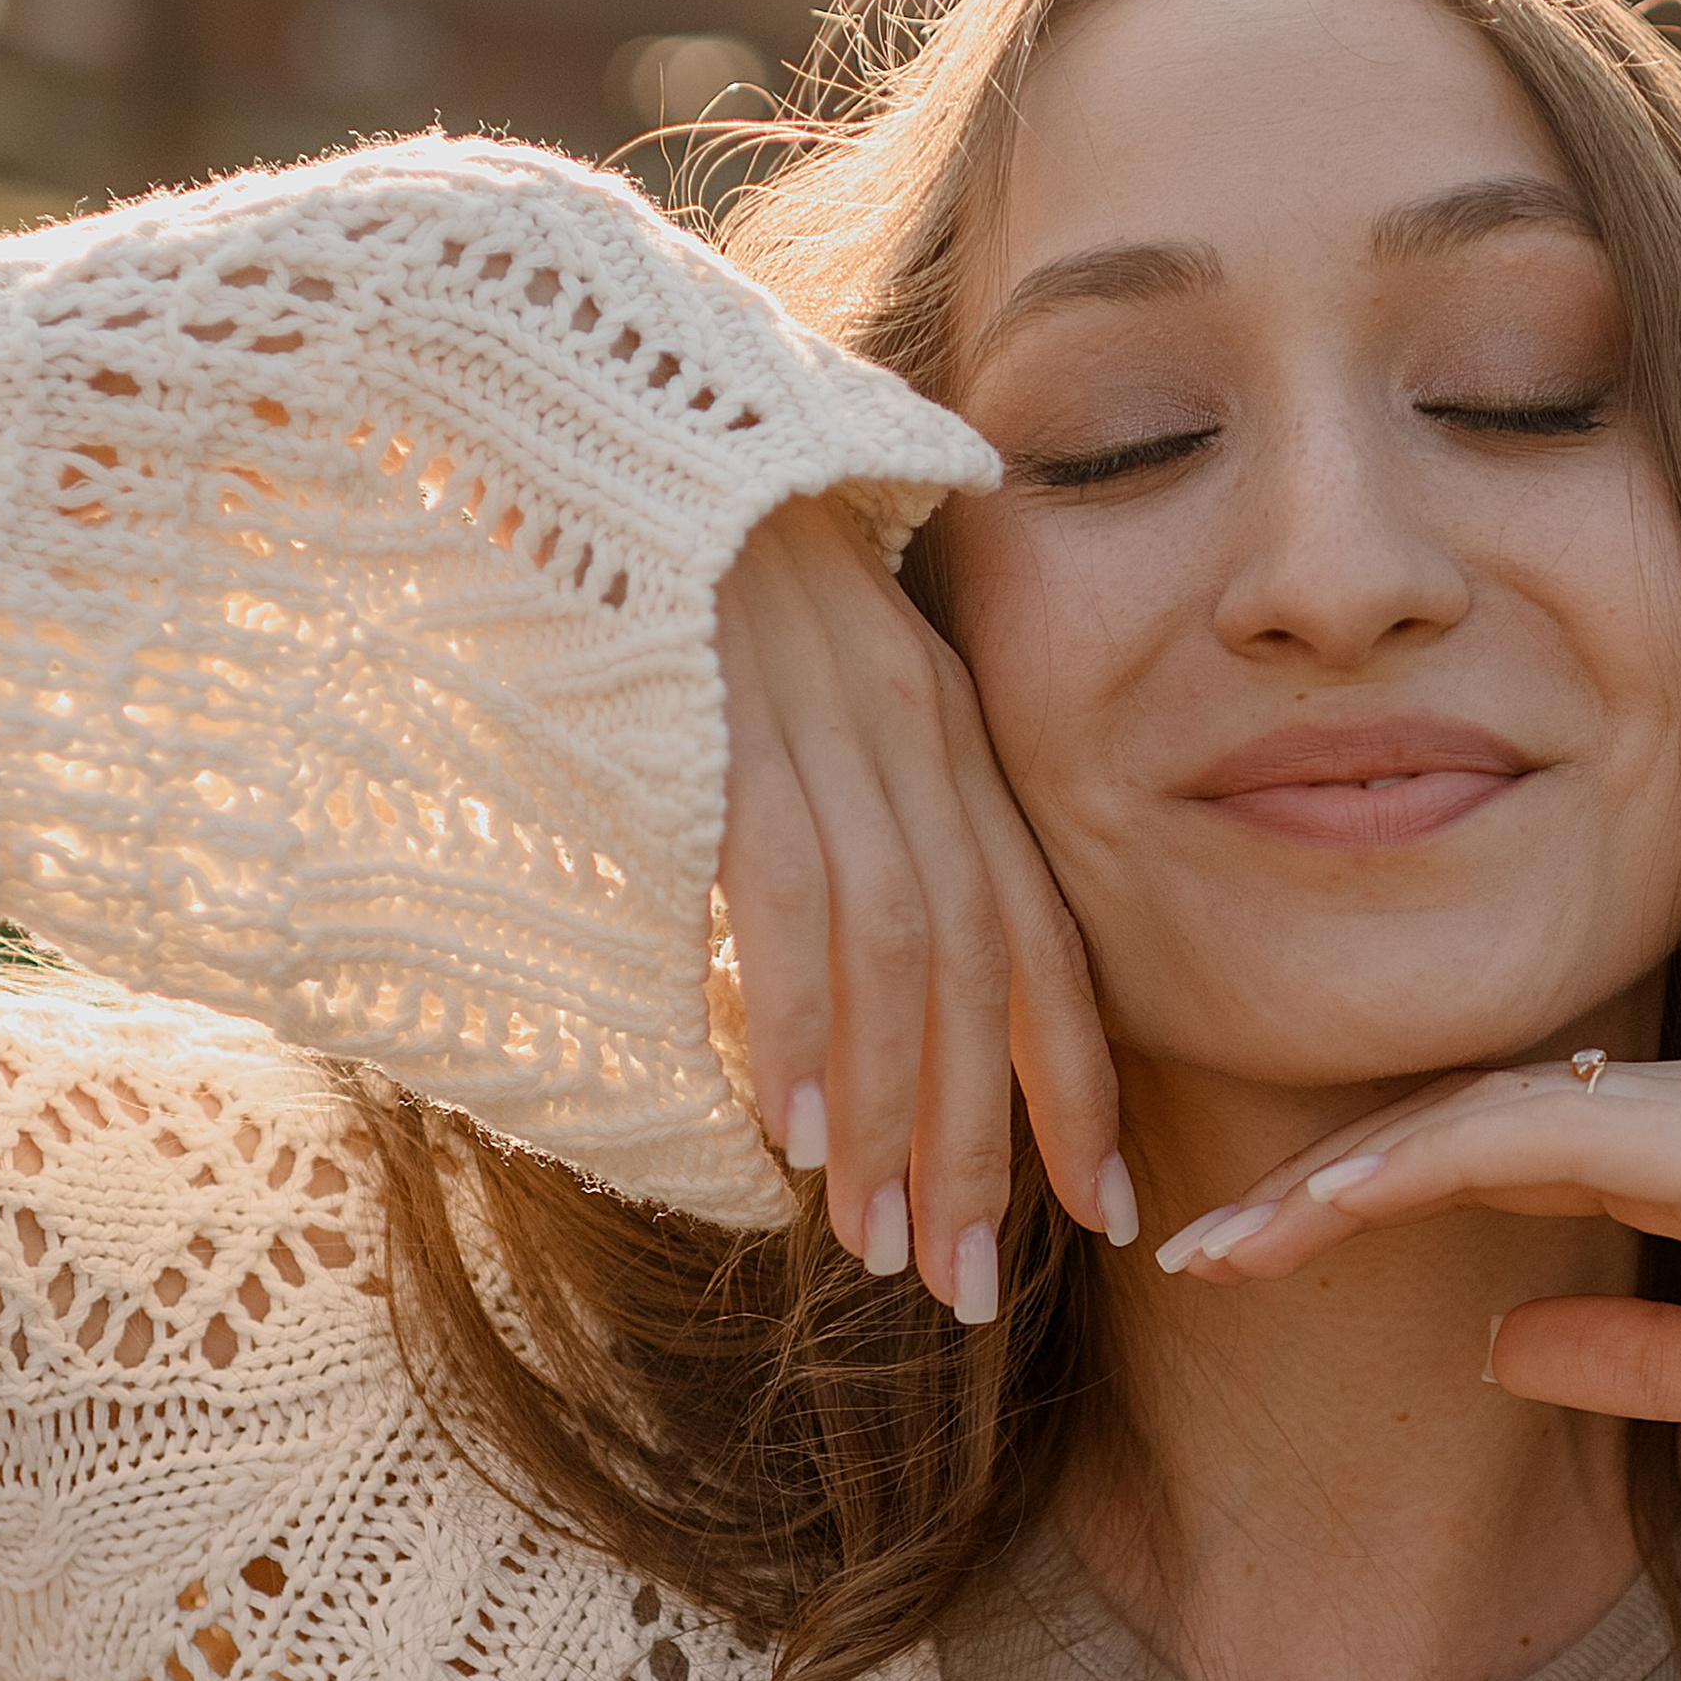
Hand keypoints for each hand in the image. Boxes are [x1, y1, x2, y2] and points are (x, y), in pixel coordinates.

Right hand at [714, 496, 1128, 1311]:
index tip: (1106, 1212)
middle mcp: (910, 729)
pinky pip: (793, 901)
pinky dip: (806, 1027)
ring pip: (904, 958)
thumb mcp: (778, 687)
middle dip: (991, 1145)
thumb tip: (805, 991)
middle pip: (985, 971)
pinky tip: (800, 1139)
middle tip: (972, 1289)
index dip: (1076, 1080)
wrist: (574, 391)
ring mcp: (824, 722)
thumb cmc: (653, 556)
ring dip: (899, 1120)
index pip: (1039, 929)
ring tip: (886, 1249)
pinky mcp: (729, 722)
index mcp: (938, 728)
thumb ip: (821, 817)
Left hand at [1156, 1051, 1680, 1445]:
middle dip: (1321, 1190)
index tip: (1249, 1260)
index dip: (1371, 1196)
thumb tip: (1498, 1347)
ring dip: (1342, 1181)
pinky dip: (1425, 1164)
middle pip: (1467, 1126)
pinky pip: (1544, 1129)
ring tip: (1223, 1247)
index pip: (1502, 1153)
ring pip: (1481, 1115)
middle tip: (1188, 1255)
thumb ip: (1644, 1357)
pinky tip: (1329, 1210)